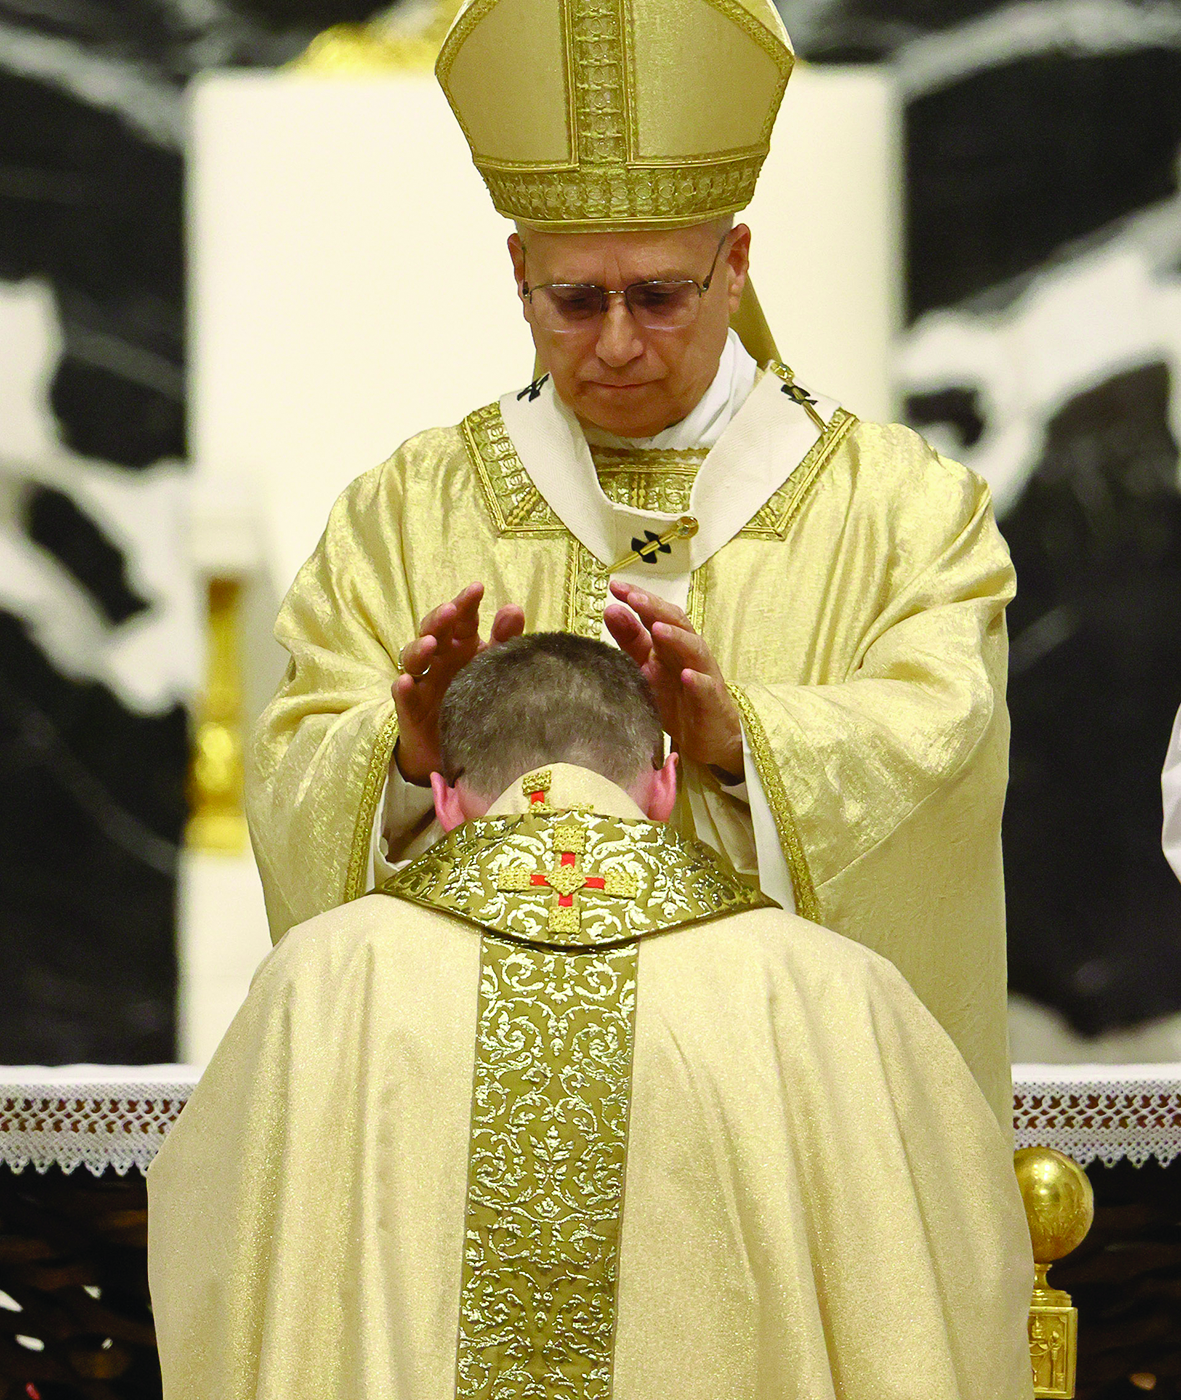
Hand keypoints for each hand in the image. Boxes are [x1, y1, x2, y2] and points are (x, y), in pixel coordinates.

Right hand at [392, 583, 524, 783]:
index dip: (466, 602)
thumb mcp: (492, 667)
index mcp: (461, 645)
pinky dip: (403, 688)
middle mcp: (438, 658)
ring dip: (419, 648)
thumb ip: (505, 640)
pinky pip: (403, 697)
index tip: (477, 588)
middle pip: (433, 630)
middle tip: (451, 611)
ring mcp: (422, 682)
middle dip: (440, 619)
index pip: (462, 618)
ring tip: (431, 644)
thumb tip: (514, 607)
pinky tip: (407, 682)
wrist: (458, 748)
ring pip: (413, 658)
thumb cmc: (476, 698)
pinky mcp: (410, 709)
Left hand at [604, 583, 742, 777]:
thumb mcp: (647, 668)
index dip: (638, 598)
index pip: (655, 614)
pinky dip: (698, 680)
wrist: (706, 738)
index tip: (615, 585)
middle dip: (655, 609)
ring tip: (658, 628)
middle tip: (634, 598)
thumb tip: (611, 609)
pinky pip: (707, 687)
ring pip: (694, 649)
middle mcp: (688, 653)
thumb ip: (630, 641)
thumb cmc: (676, 698)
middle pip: (676, 623)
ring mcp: (703, 674)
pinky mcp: (712, 701)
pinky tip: (686, 675)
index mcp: (670, 643)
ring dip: (677, 637)